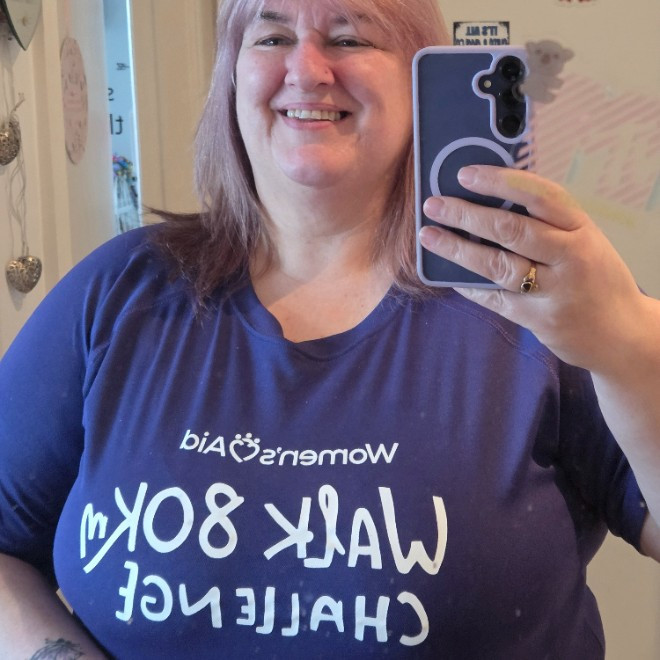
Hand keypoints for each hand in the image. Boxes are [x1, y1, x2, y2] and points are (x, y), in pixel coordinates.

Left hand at [418, 165, 649, 374]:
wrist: (621, 335)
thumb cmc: (597, 279)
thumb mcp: (583, 242)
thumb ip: (546, 224)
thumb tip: (489, 202)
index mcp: (582, 229)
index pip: (539, 195)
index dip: (499, 182)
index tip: (466, 174)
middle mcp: (570, 257)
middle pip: (511, 230)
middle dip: (466, 214)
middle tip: (434, 204)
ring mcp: (554, 291)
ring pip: (498, 265)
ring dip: (457, 248)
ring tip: (429, 235)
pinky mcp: (537, 319)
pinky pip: (494, 297)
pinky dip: (467, 284)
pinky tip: (446, 274)